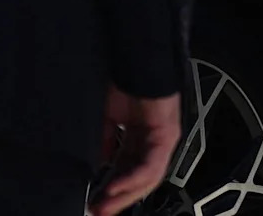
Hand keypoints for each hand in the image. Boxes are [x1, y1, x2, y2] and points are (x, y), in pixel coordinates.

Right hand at [87, 85, 181, 215]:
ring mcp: (163, 137)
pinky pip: (152, 165)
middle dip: (117, 198)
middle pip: (139, 179)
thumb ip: (105, 145)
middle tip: (97, 210)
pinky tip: (116, 186)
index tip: (94, 202)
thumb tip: (97, 170)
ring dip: (125, 195)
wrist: (134, 61)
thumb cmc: (124, 82)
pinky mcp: (168, 134)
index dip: (112, 189)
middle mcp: (153, 139)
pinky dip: (134, 179)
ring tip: (104, 205)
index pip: (128, 171)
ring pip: (148, 178)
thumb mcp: (108, 120)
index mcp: (139, 136)